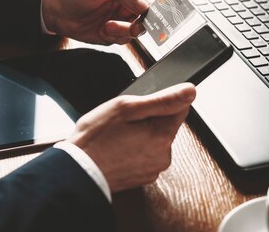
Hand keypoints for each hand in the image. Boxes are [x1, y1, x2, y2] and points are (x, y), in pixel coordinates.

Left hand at [41, 0, 156, 44]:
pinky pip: (126, 39)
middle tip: (133, 26)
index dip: (153, 4)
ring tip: (108, 26)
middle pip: (149, 14)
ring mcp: (123, 17)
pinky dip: (115, 36)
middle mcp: (129, 1)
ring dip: (124, 30)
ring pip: (139, 29)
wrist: (58, 13)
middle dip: (141, 22)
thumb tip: (145, 5)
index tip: (149, 12)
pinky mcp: (116, 32)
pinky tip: (102, 30)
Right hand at [66, 83, 195, 192]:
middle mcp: (164, 156)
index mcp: (163, 136)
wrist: (79, 169)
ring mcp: (153, 169)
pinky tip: (116, 149)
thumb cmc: (96, 138)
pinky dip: (133, 150)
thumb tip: (189, 91)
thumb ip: (162, 100)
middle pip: (165, 126)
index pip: (180, 108)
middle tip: (122, 122)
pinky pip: (144, 156)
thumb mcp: (126, 108)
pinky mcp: (142, 177)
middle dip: (147, 120)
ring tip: (116, 136)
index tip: (140, 105)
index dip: (159, 101)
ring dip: (140, 135)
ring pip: (153, 141)